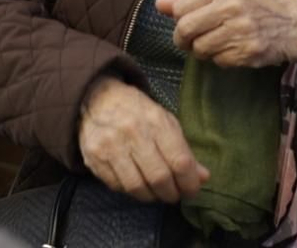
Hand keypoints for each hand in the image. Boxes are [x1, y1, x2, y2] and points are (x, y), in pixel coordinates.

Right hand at [77, 76, 207, 203]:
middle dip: (171, 193)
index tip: (192, 190)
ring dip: (152, 196)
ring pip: (137, 187)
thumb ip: (184, 150)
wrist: (98, 99)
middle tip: (175, 195)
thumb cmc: (137, 111)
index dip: (189, 183)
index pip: (179, 161)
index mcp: (156, 121)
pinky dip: (131, 191)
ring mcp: (111, 146)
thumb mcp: (165, 122)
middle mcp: (133, 133)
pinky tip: (138, 185)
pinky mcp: (94, 158)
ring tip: (157, 193)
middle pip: (159, 178)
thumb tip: (202, 178)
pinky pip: (117, 186)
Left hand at [155, 0, 296, 67]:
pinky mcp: (247, 52)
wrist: (293, 24)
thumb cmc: (255, 5)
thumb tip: (159, 5)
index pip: (181, 7)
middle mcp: (230, 6)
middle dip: (183, 40)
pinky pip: (218, 61)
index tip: (186, 22)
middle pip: (185, 29)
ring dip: (203, 51)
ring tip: (216, 43)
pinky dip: (220, 59)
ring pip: (199, 48)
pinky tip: (232, 50)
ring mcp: (239, 30)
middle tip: (191, 41)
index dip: (178, 19)